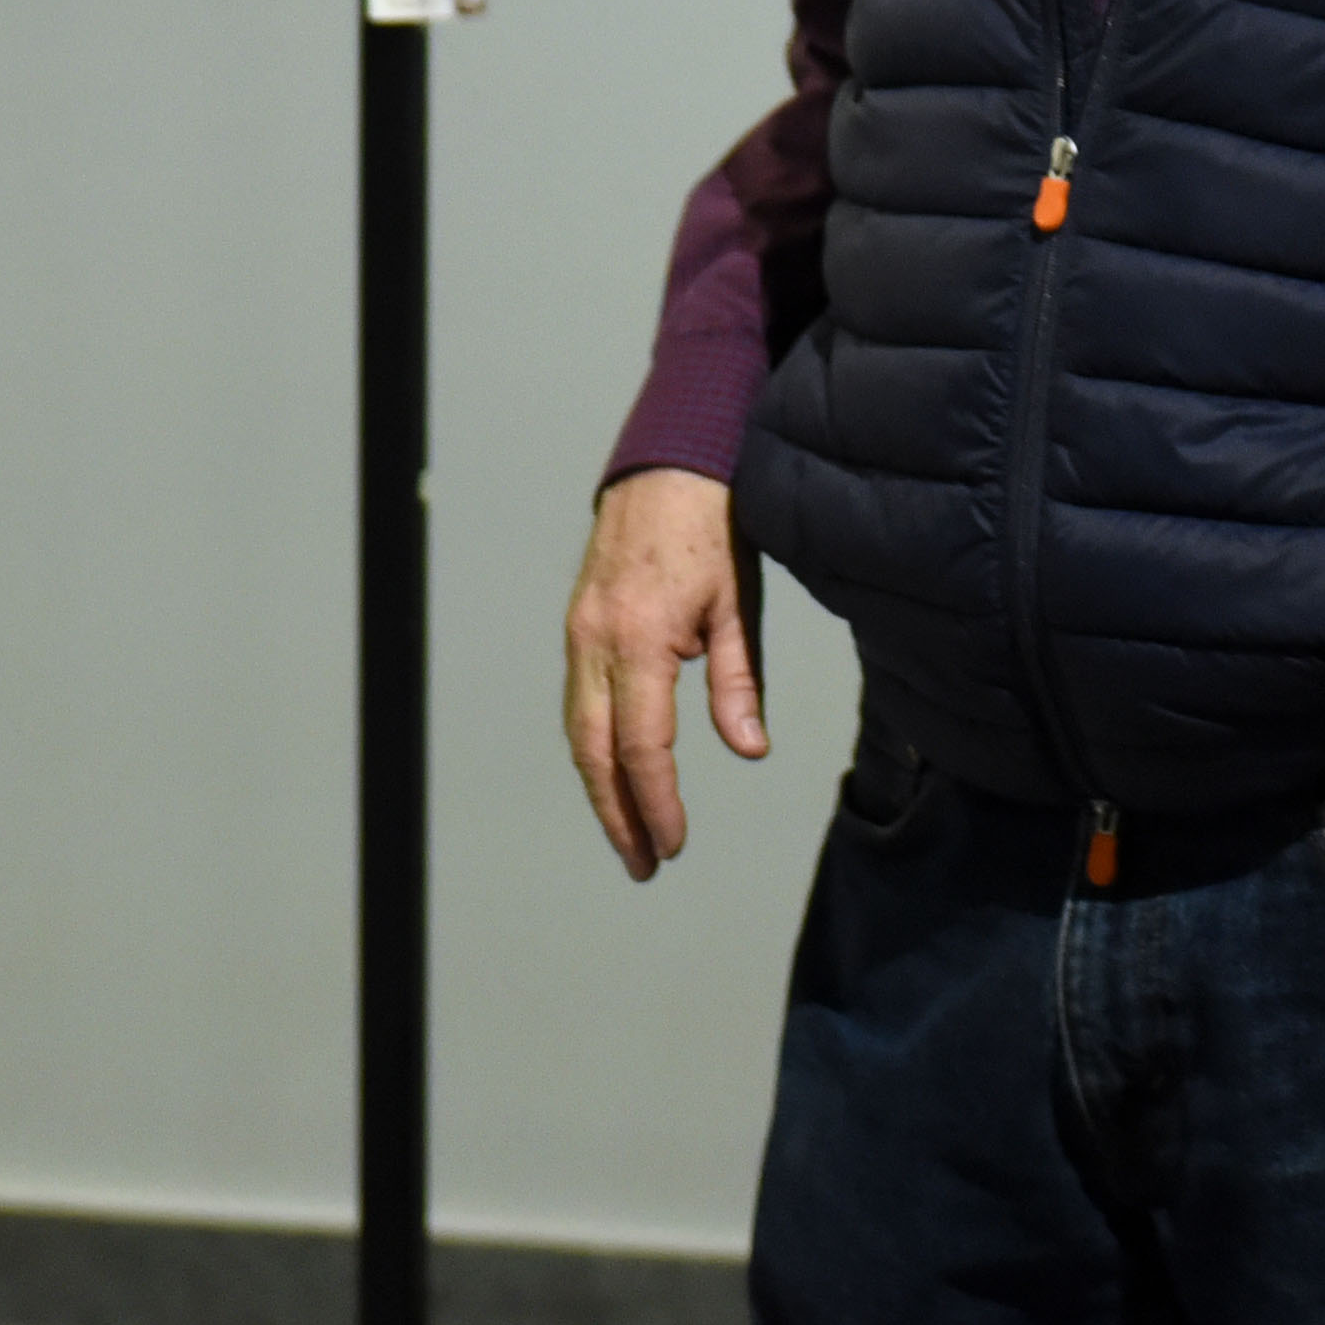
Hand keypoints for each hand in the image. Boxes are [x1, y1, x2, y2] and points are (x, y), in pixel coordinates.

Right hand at [562, 467, 766, 881]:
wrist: (668, 459)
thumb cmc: (714, 525)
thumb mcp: (739, 603)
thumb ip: (738, 681)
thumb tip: (748, 749)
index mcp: (639, 638)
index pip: (643, 746)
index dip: (658, 803)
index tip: (675, 843)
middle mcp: (595, 641)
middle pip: (595, 751)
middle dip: (618, 814)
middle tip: (643, 865)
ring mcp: (578, 631)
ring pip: (578, 730)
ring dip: (600, 787)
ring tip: (628, 835)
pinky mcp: (577, 623)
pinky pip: (577, 700)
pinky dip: (593, 746)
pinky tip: (615, 773)